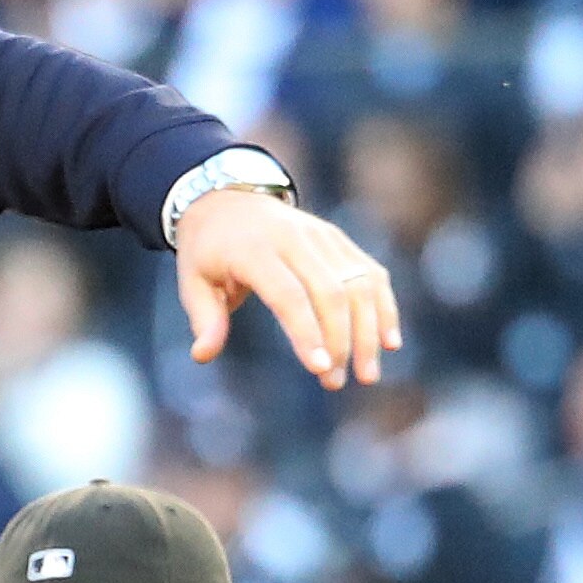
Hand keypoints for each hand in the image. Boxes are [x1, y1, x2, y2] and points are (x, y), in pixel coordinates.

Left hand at [174, 188, 400, 389]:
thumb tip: (202, 356)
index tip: (320, 368)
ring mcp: (321, 236)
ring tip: (365, 375)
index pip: (288, 294)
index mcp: (253, 249)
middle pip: (330, 293)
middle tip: (335, 383)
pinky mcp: (338, 240)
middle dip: (340, 341)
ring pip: (358, 284)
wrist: (226, 199)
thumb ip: (204, 318)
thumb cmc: (208, 251)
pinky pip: (371, 273)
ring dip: (368, 332)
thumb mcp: (192, 280)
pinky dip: (385, 307)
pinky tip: (389, 342)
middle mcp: (293, 238)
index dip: (306, 332)